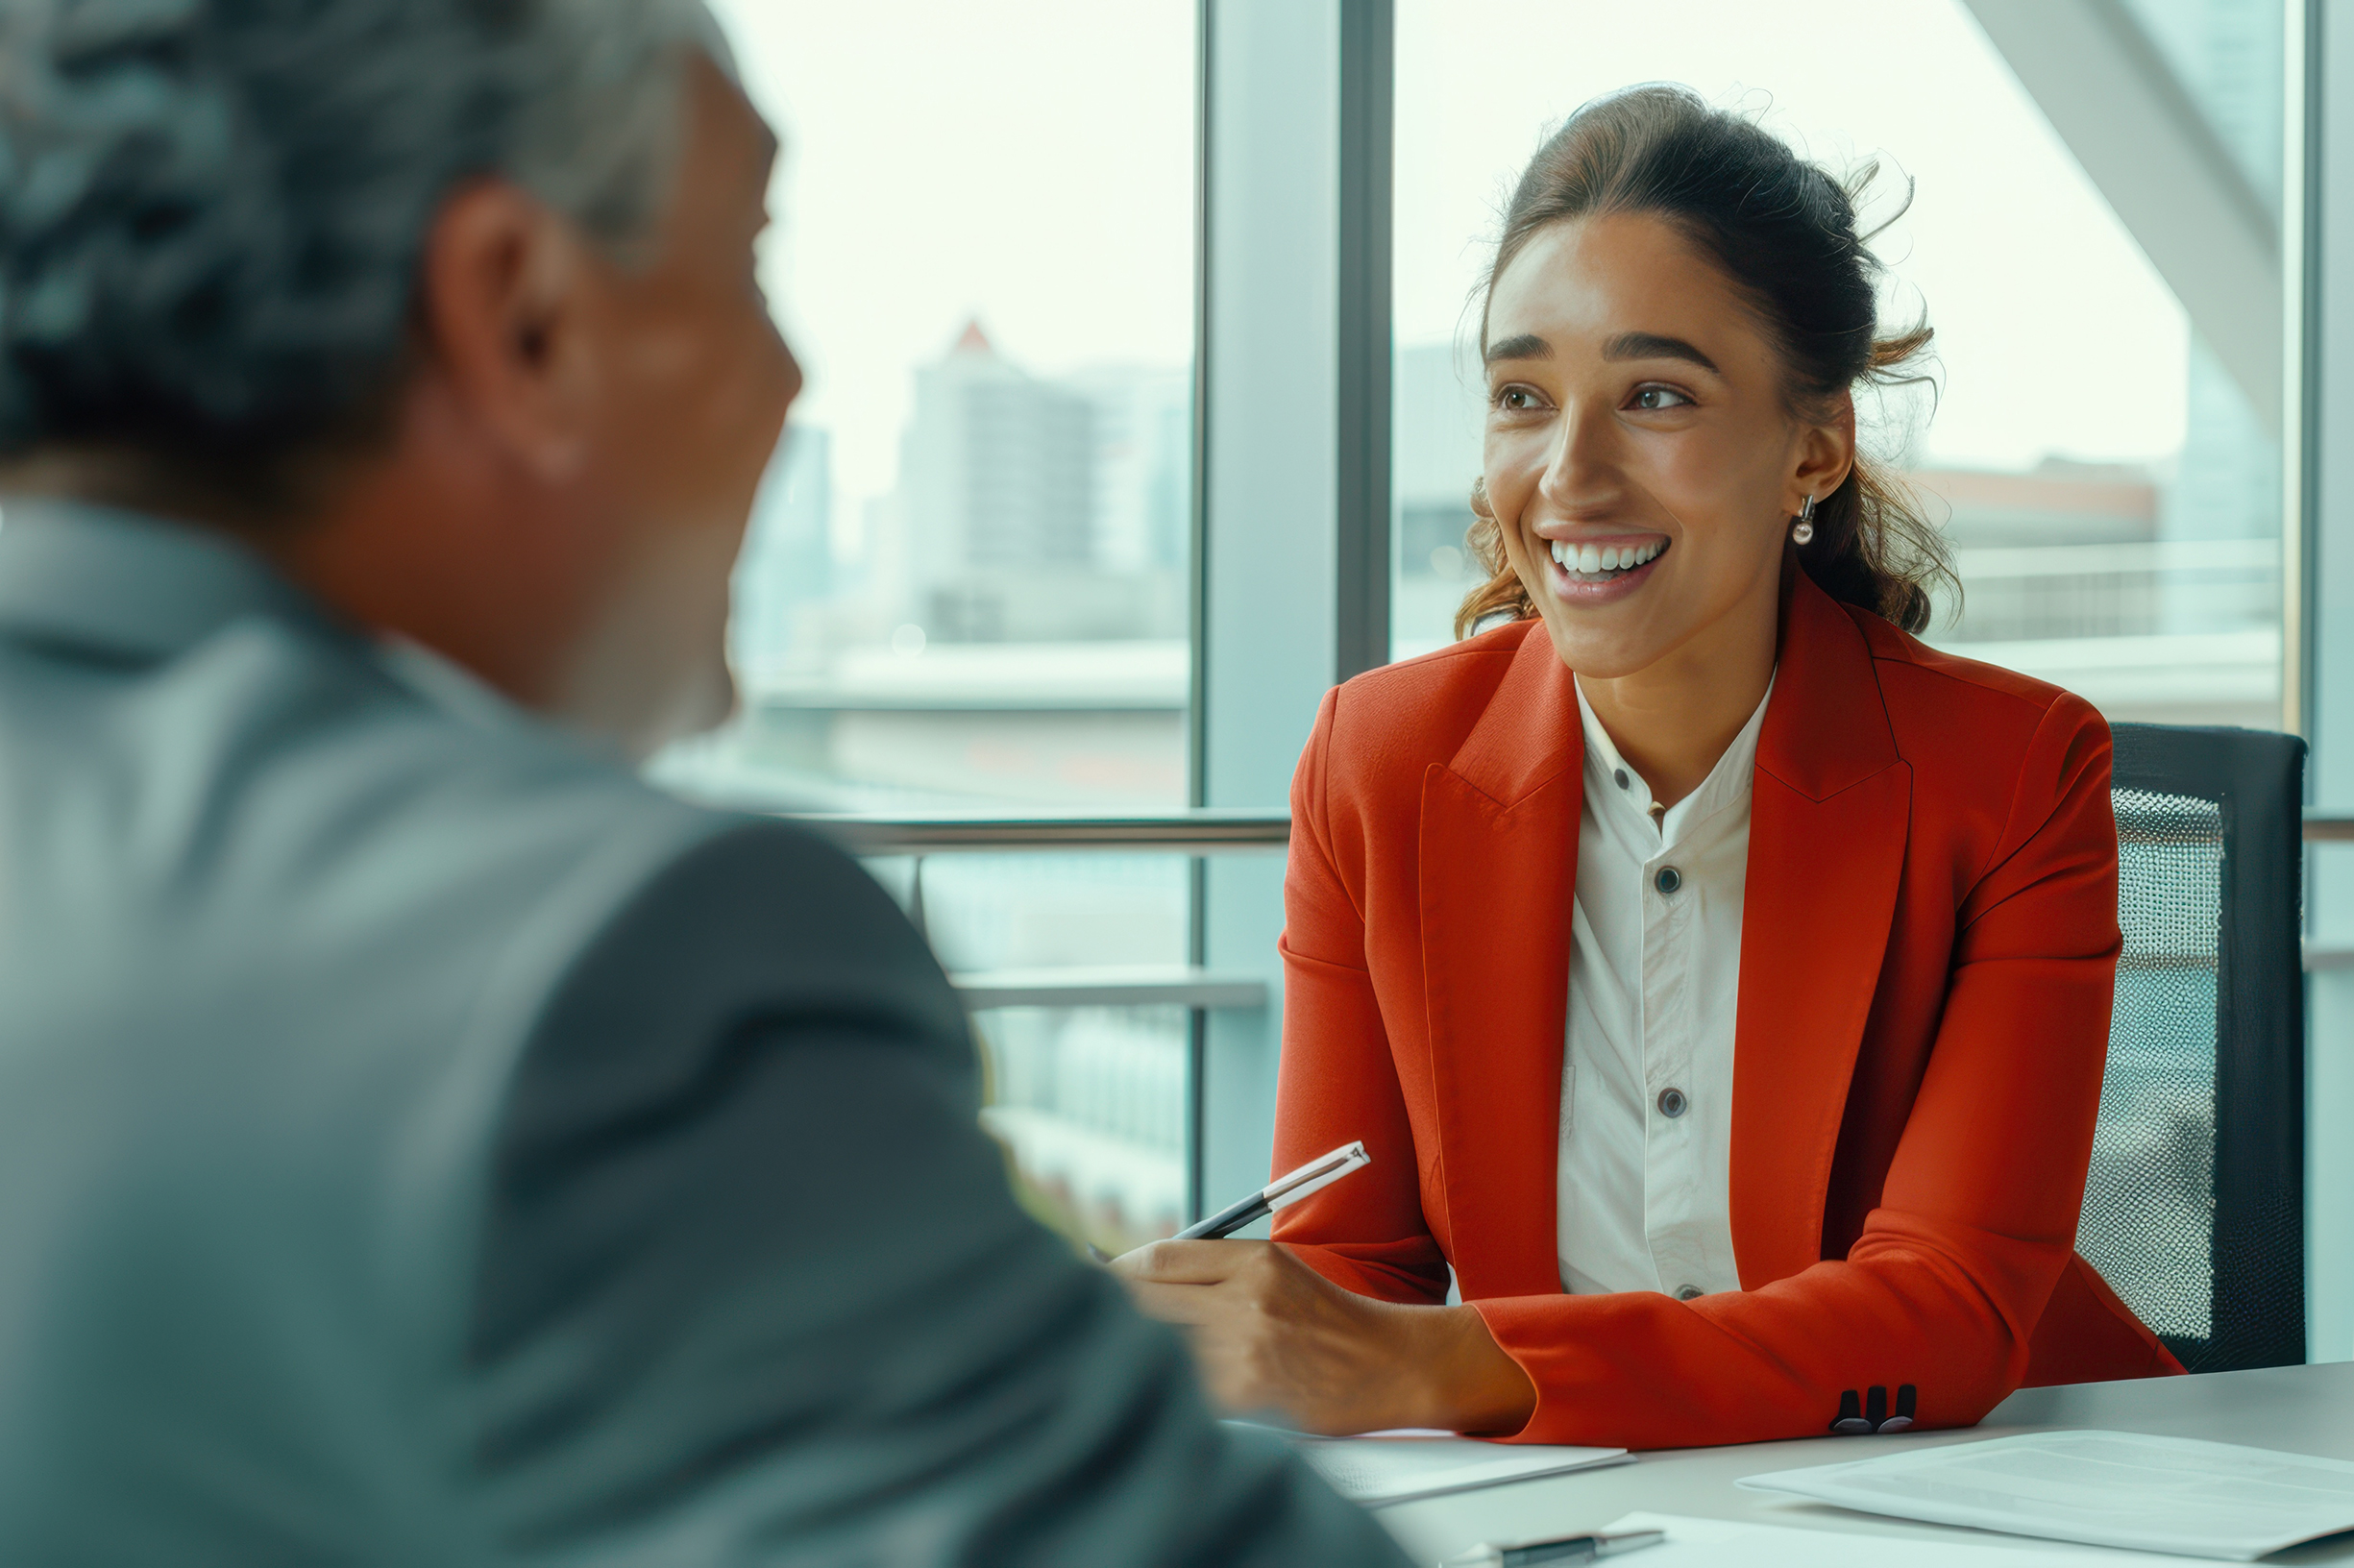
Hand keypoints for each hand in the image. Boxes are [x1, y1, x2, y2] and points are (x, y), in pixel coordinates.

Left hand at [1110, 1239, 1534, 1435]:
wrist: (1392, 1365)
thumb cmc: (1330, 1321)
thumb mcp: (1278, 1272)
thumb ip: (1215, 1272)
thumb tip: (1139, 1276)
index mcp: (1254, 1260)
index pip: (1159, 1258)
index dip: (1117, 1270)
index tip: (1096, 1279)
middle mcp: (1247, 1298)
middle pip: (1146, 1298)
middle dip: (1111, 1308)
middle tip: (1089, 1316)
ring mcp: (1246, 1348)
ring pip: (1158, 1345)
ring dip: (1135, 1351)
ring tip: (1126, 1353)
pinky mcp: (1249, 1395)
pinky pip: (1185, 1387)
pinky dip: (1169, 1386)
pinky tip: (1169, 1386)